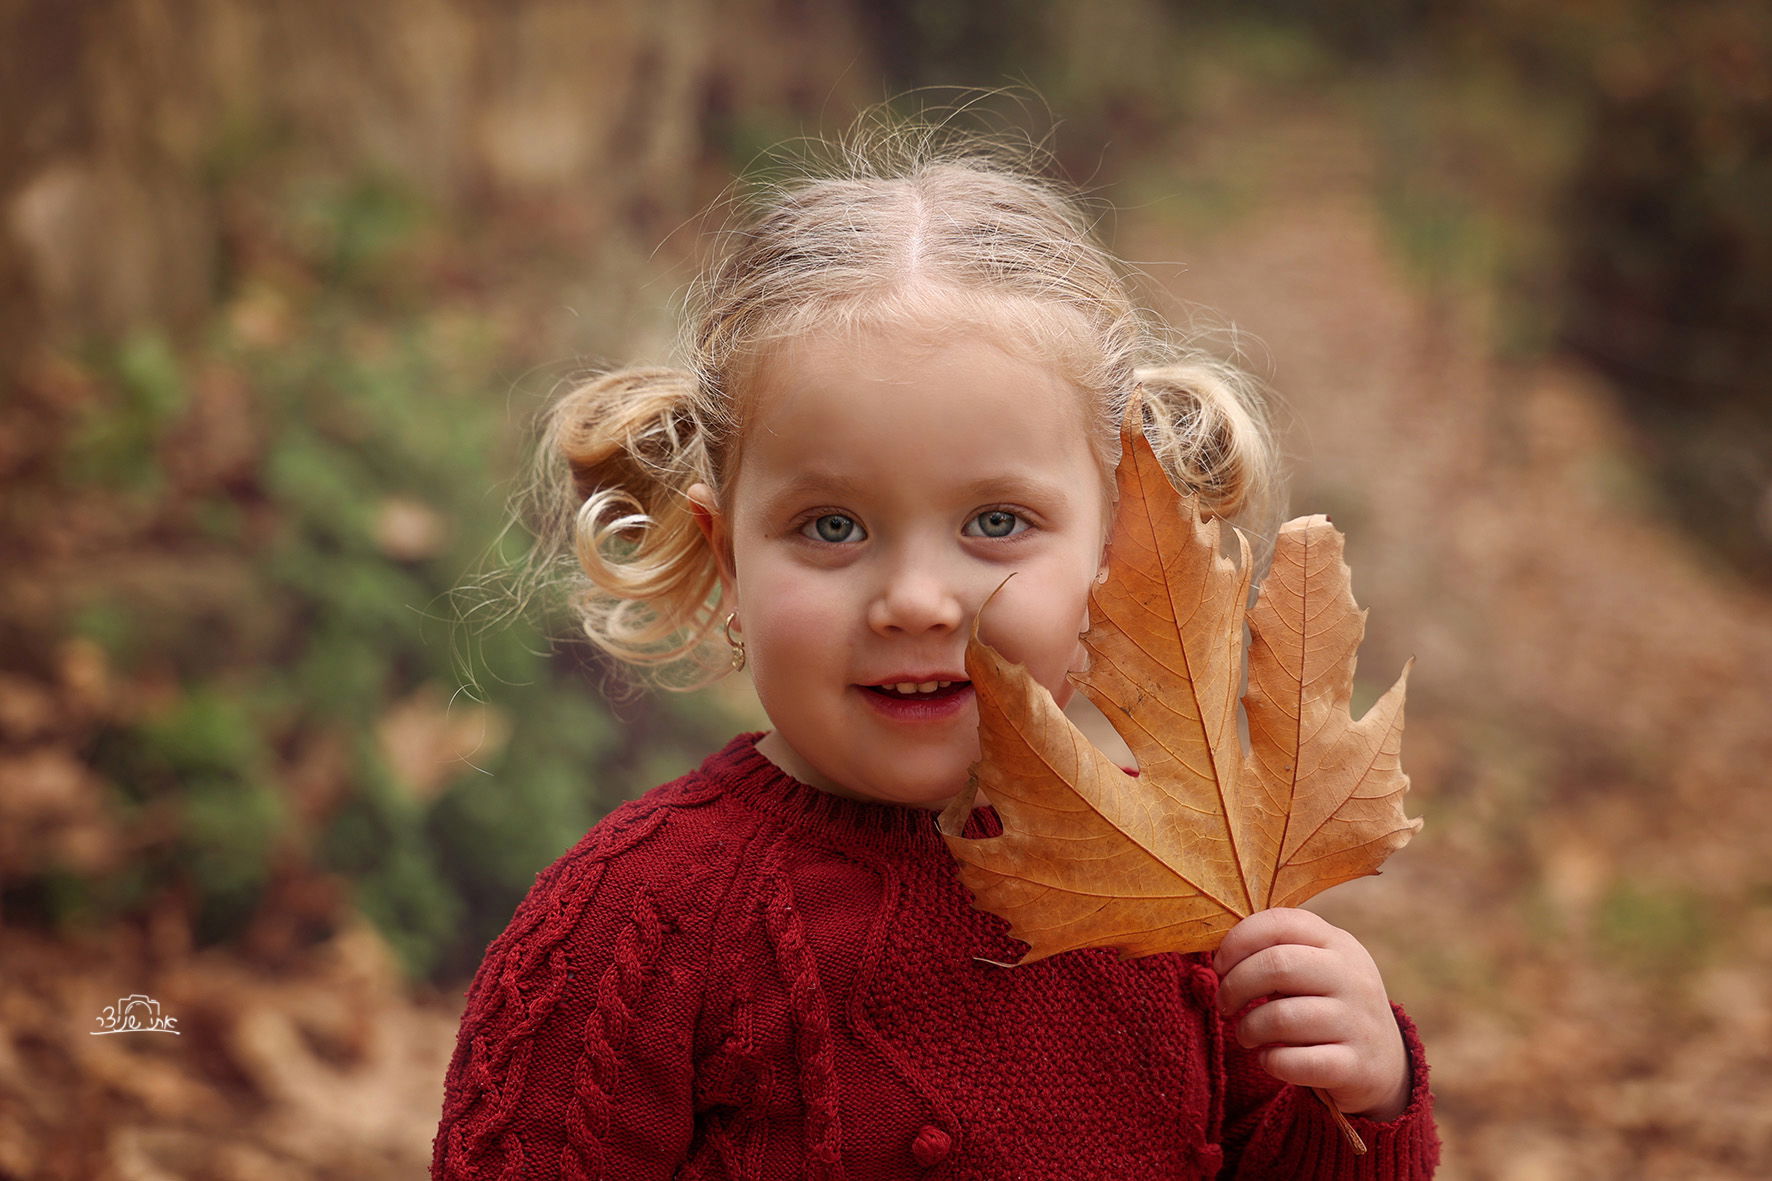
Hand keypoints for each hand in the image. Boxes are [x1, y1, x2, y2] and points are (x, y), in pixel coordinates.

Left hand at [1212, 908, 1409, 1121]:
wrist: (1385, 1063)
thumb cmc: (1327, 1004)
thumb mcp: (1315, 966)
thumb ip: (1275, 952)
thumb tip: (1218, 955)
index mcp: (1337, 943)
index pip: (1279, 922)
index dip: (1237, 941)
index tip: (1219, 966)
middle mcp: (1352, 977)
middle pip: (1276, 964)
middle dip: (1235, 985)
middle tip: (1225, 1004)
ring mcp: (1357, 1022)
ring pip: (1281, 1018)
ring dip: (1248, 1028)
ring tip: (1247, 1034)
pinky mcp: (1354, 1065)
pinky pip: (1295, 1062)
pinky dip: (1270, 1061)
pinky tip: (1269, 1059)